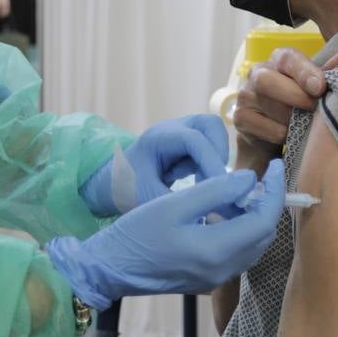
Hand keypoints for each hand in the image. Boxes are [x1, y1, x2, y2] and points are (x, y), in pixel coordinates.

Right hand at [49, 161, 285, 309]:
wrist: (110, 268)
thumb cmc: (136, 233)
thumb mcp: (175, 204)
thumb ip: (216, 190)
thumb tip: (249, 179)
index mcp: (217, 251)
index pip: (264, 221)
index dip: (275, 191)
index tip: (276, 166)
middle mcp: (223, 270)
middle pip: (264, 235)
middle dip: (269, 203)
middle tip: (262, 176)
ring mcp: (215, 278)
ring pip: (253, 245)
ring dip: (255, 217)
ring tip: (242, 190)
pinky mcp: (207, 279)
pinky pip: (238, 253)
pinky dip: (241, 230)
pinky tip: (226, 211)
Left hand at [80, 114, 229, 216]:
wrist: (114, 183)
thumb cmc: (127, 188)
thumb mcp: (148, 199)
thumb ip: (177, 203)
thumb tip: (211, 211)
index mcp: (158, 138)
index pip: (194, 139)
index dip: (212, 161)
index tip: (223, 187)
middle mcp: (173, 129)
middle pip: (210, 125)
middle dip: (219, 153)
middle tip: (217, 182)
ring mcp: (182, 133)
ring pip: (214, 134)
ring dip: (216, 160)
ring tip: (206, 186)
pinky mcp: (189, 144)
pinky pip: (211, 147)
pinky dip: (212, 165)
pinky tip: (200, 185)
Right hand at [232, 47, 337, 159]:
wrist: (276, 137)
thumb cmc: (302, 107)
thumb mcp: (319, 90)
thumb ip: (334, 71)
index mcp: (280, 60)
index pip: (288, 58)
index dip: (304, 71)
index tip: (320, 87)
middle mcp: (258, 72)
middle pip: (267, 80)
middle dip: (295, 97)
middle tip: (315, 111)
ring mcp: (246, 95)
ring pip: (265, 105)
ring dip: (289, 119)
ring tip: (304, 127)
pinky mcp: (239, 118)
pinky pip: (257, 125)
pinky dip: (277, 133)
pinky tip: (288, 137)